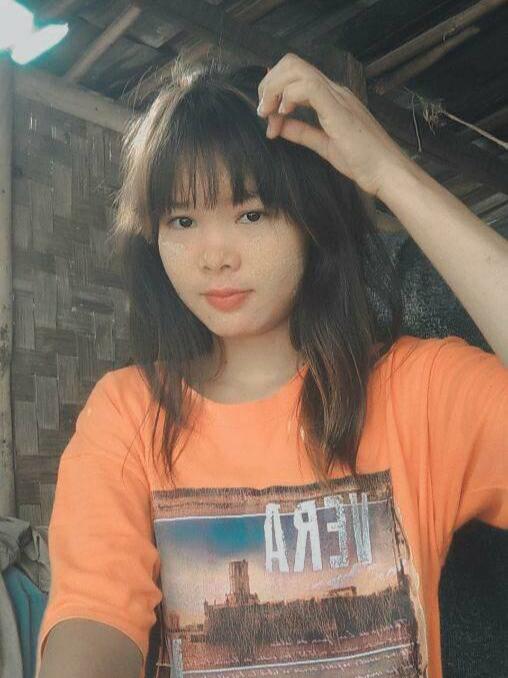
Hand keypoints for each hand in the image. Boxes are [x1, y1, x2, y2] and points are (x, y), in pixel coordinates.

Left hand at [257, 53, 411, 197]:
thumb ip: (302, 132)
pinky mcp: (338, 109)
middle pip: (292, 64)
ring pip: (297, 70)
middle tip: (264, 112)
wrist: (386, 171)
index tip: (267, 117)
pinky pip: (308, 87)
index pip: (296, 74)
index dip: (274, 88)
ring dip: (275, 89)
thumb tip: (278, 125)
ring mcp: (337, 97)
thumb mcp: (323, 145)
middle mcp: (334, 91)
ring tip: (269, 114)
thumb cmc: (362, 161)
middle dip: (269, 84)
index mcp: (332, 97)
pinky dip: (288, 96)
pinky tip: (284, 114)